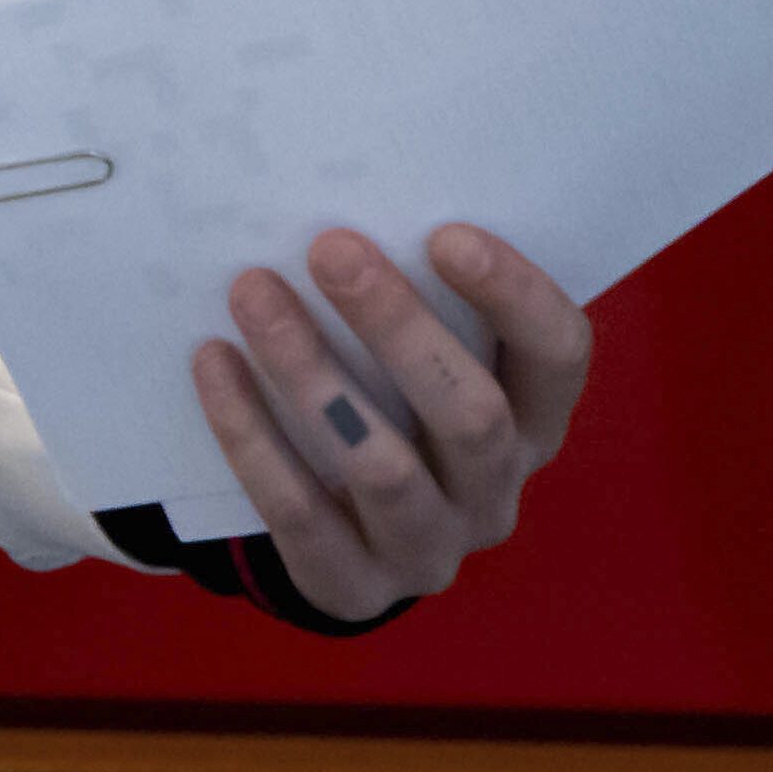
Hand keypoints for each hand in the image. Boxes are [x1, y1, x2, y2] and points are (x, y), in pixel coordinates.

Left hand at [183, 222, 590, 625]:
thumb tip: (349, 185)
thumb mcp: (418, 357)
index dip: (514, 296)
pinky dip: (250, 432)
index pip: (559, 356)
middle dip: (401, 327)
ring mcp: (428, 550)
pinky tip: (213, 361)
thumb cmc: (386, 404)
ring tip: (252, 291)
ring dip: (313, 373)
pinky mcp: (352, 586)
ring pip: (383, 467)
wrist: (336, 534)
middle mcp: (493, 493)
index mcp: (532, 422)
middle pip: (473, 416)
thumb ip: (416, 294)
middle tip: (329, 248)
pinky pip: (298, 511)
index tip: (445, 233)